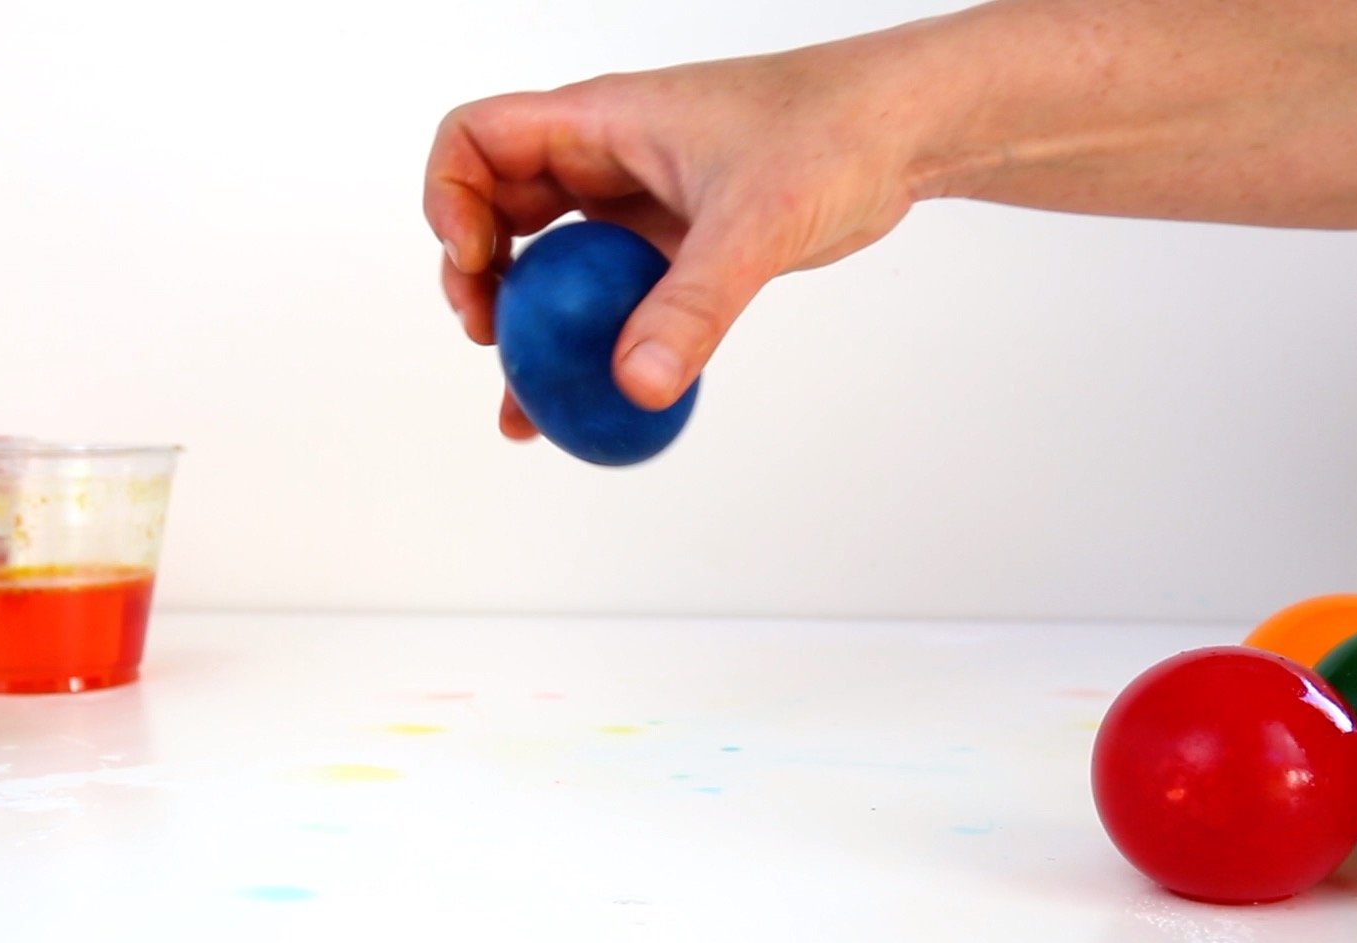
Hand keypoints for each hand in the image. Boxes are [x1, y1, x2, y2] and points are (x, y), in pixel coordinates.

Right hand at [425, 45, 922, 437]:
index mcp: (601, 121)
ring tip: (525, 405)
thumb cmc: (833, 135)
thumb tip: (635, 387)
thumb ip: (694, 306)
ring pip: (555, 266)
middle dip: (479, 278)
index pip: (477, 139)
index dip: (450, 198)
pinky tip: (596, 406)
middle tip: (492, 340)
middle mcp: (607, 158)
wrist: (905, 133)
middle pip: (499, 211)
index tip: (478, 265)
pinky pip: (613, 299)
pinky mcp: (677, 247)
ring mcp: (639, 204)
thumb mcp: (756, 222)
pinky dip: (594, 348)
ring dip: (531, 330)